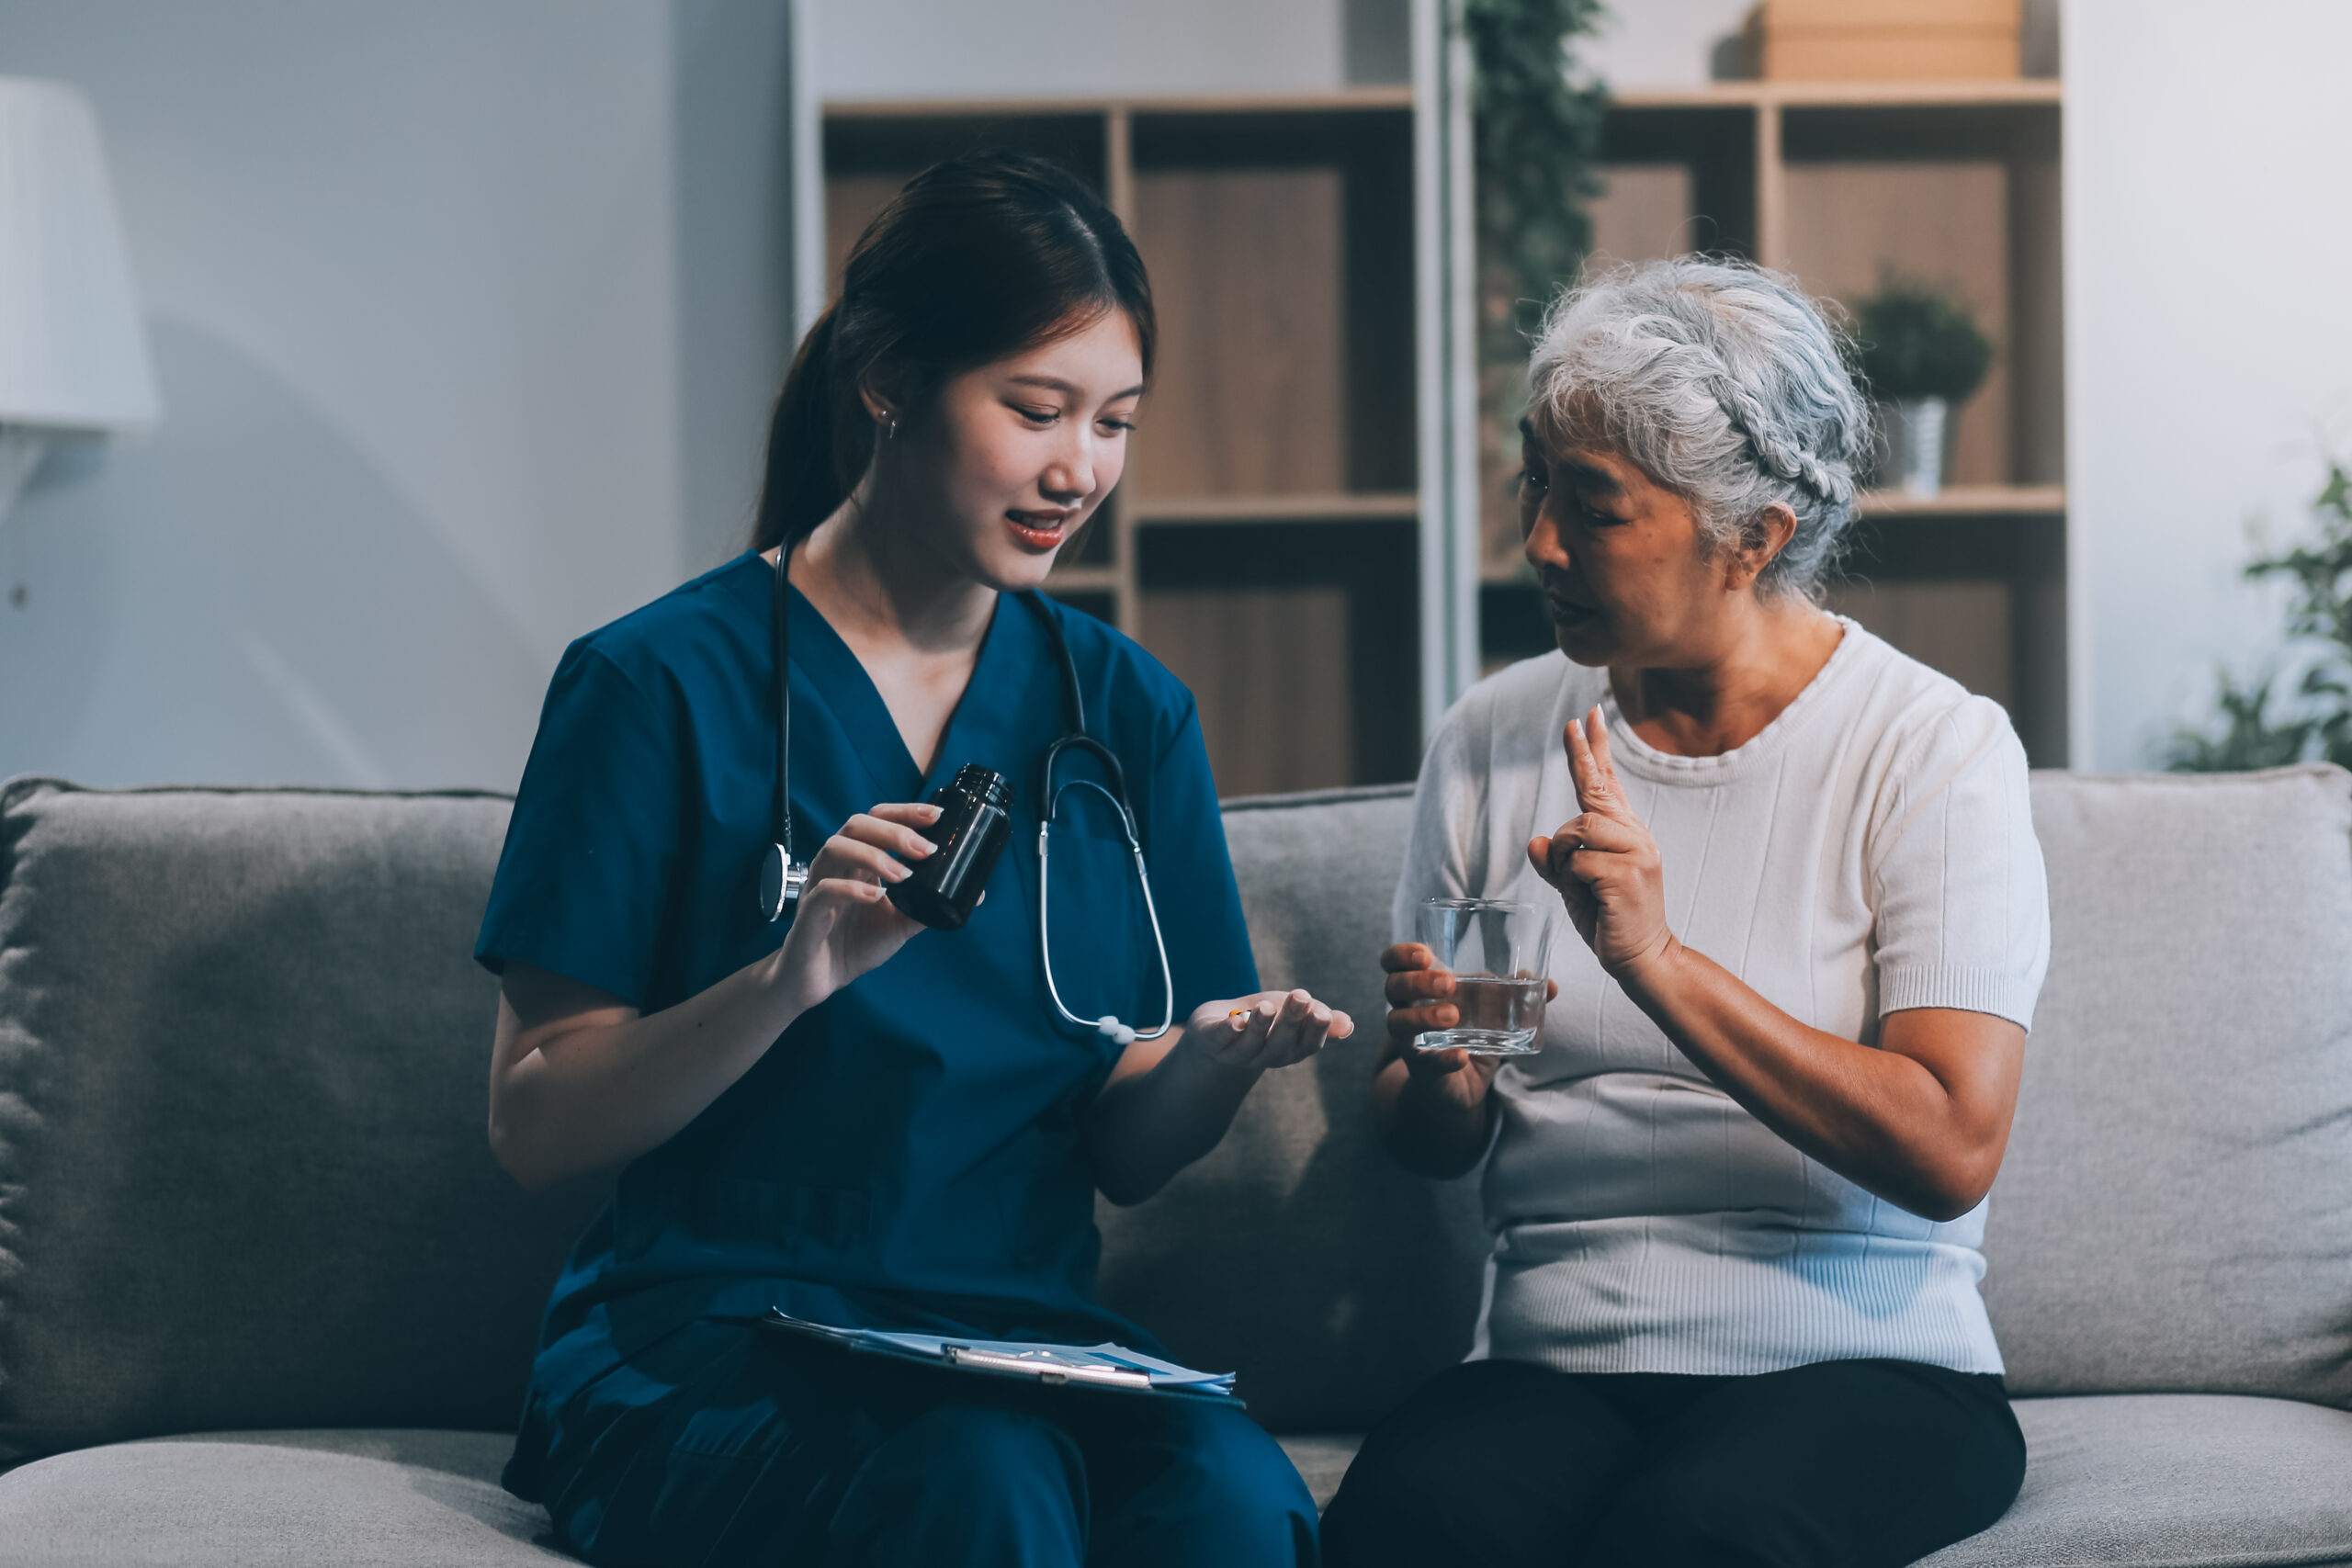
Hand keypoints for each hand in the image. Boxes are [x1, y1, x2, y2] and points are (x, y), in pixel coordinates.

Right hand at [769, 802, 939, 1011]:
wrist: (819, 980)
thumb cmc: (854, 944)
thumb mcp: (899, 922)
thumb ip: (929, 905)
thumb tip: (975, 893)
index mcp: (859, 861)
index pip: (877, 819)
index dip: (905, 812)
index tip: (937, 815)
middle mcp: (837, 866)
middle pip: (856, 824)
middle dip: (893, 830)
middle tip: (925, 849)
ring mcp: (819, 886)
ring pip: (835, 847)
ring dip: (873, 855)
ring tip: (903, 875)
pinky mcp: (808, 913)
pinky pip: (824, 890)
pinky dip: (851, 888)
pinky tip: (876, 896)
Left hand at [1183, 988, 1353, 1072]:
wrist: (1219, 1027)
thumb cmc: (1266, 1018)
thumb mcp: (1294, 1013)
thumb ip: (1319, 1018)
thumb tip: (1349, 1025)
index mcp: (1292, 1048)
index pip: (1309, 1043)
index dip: (1315, 1029)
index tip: (1322, 1011)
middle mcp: (1267, 1055)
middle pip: (1281, 1043)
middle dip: (1291, 1021)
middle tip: (1301, 998)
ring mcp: (1238, 1052)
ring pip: (1251, 1043)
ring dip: (1260, 1025)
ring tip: (1266, 1007)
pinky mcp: (1212, 1041)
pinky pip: (1220, 1038)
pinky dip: (1228, 1029)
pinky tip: (1235, 1018)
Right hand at [1381, 942, 1557, 1105]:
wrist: (1458, 1086)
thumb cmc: (1467, 1033)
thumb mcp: (1489, 1010)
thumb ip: (1514, 994)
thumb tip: (1550, 985)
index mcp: (1419, 989)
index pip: (1393, 963)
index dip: (1401, 954)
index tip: (1425, 954)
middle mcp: (1407, 1011)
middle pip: (1393, 987)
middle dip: (1417, 981)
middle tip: (1448, 983)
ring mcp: (1411, 1042)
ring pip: (1398, 1023)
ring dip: (1424, 1016)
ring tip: (1453, 1015)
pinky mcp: (1422, 1070)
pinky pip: (1425, 1063)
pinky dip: (1444, 1059)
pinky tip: (1462, 1056)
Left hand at [1528, 707, 1673, 978]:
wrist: (1644, 958)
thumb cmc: (1610, 920)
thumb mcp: (1576, 887)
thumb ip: (1557, 864)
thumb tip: (1535, 842)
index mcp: (1626, 834)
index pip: (1608, 783)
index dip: (1596, 750)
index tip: (1588, 714)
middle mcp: (1635, 835)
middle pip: (1595, 791)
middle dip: (1579, 757)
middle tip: (1571, 723)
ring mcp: (1636, 852)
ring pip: (1578, 828)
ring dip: (1564, 856)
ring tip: (1579, 882)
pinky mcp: (1628, 873)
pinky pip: (1578, 862)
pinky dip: (1571, 880)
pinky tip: (1591, 896)